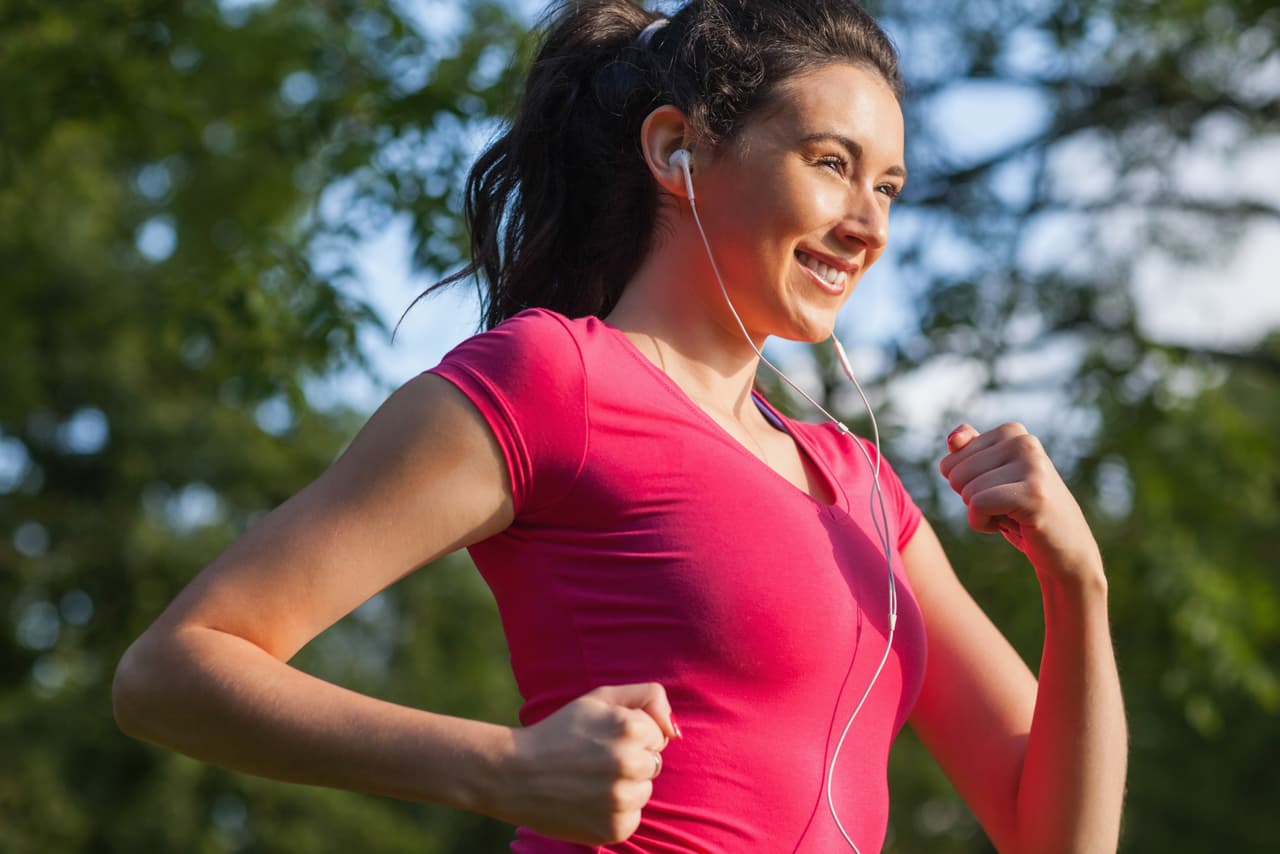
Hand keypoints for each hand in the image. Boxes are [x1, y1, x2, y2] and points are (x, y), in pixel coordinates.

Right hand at [498, 683, 678, 844]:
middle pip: (653, 764)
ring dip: (624, 787)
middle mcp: (630, 764)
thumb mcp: (600, 698)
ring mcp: (622, 800)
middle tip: (594, 759)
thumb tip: (677, 730)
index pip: (658, 735)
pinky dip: (615, 812)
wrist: (515, 774)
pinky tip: (587, 800)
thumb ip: (648, 697)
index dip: (631, 734)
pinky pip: (632, 817)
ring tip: (589, 780)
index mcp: (630, 728)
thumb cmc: (560, 731)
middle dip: (630, 760)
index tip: (602, 738)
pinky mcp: (614, 829)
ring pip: (644, 791)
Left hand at [939, 422, 1102, 582]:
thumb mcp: (990, 478)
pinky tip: (1014, 525)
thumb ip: (968, 451)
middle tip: (1007, 507)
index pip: (950, 462)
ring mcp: (1032, 466)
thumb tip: (953, 439)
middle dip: (972, 499)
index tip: (998, 492)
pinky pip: (977, 506)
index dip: (966, 487)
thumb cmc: (1021, 512)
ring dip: (981, 514)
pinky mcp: (1033, 493)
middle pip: (956, 475)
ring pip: (966, 491)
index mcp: (1012, 431)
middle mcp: (1024, 442)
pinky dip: (983, 524)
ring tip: (1014, 515)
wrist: (1066, 548)